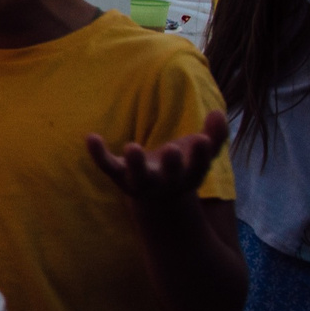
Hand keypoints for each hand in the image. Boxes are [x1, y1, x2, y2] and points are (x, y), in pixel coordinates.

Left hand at [87, 110, 228, 208]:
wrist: (158, 197)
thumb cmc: (183, 166)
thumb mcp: (201, 152)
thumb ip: (214, 135)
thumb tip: (219, 113)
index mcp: (189, 176)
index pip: (198, 167)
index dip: (200, 155)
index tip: (202, 139)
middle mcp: (166, 182)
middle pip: (170, 177)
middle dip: (171, 164)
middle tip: (171, 149)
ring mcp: (141, 182)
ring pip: (137, 177)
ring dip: (135, 164)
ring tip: (132, 147)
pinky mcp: (119, 176)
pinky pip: (107, 166)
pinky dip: (98, 154)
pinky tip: (90, 137)